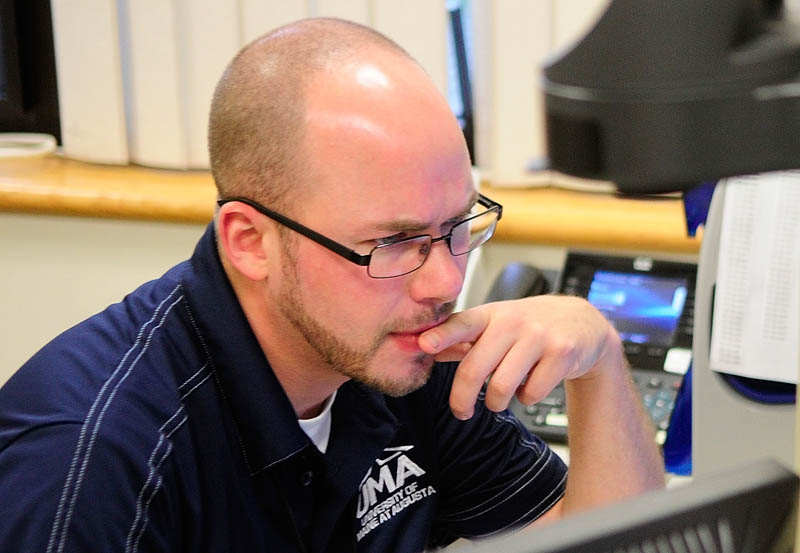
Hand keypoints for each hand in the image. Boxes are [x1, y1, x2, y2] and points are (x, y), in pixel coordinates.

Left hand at [418, 295, 620, 419]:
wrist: (583, 323)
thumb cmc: (529, 326)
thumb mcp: (496, 324)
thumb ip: (461, 338)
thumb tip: (421, 346)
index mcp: (491, 314)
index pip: (461, 323)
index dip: (442, 335)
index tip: (424, 345)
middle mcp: (512, 321)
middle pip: (475, 368)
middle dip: (462, 399)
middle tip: (461, 412)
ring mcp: (538, 336)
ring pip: (501, 387)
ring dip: (496, 402)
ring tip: (499, 398)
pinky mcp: (561, 354)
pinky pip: (531, 393)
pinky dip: (526, 398)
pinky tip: (531, 385)